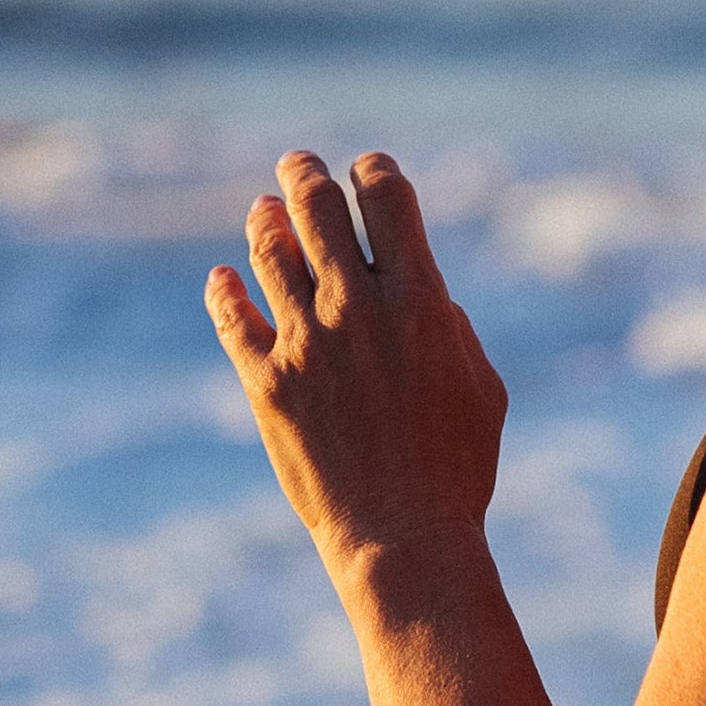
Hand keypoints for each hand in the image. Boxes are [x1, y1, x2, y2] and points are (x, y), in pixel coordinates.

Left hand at [208, 152, 508, 578]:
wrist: (403, 540)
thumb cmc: (457, 468)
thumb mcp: (481, 387)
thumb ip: (451, 327)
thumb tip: (423, 294)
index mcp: (420, 302)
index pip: (388, 198)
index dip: (374, 170)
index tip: (367, 170)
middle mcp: (358, 310)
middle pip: (318, 206)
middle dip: (305, 174)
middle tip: (297, 166)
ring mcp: (306, 344)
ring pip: (268, 251)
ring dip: (265, 221)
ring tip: (264, 213)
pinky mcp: (267, 383)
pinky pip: (232, 318)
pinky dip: (224, 290)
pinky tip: (224, 278)